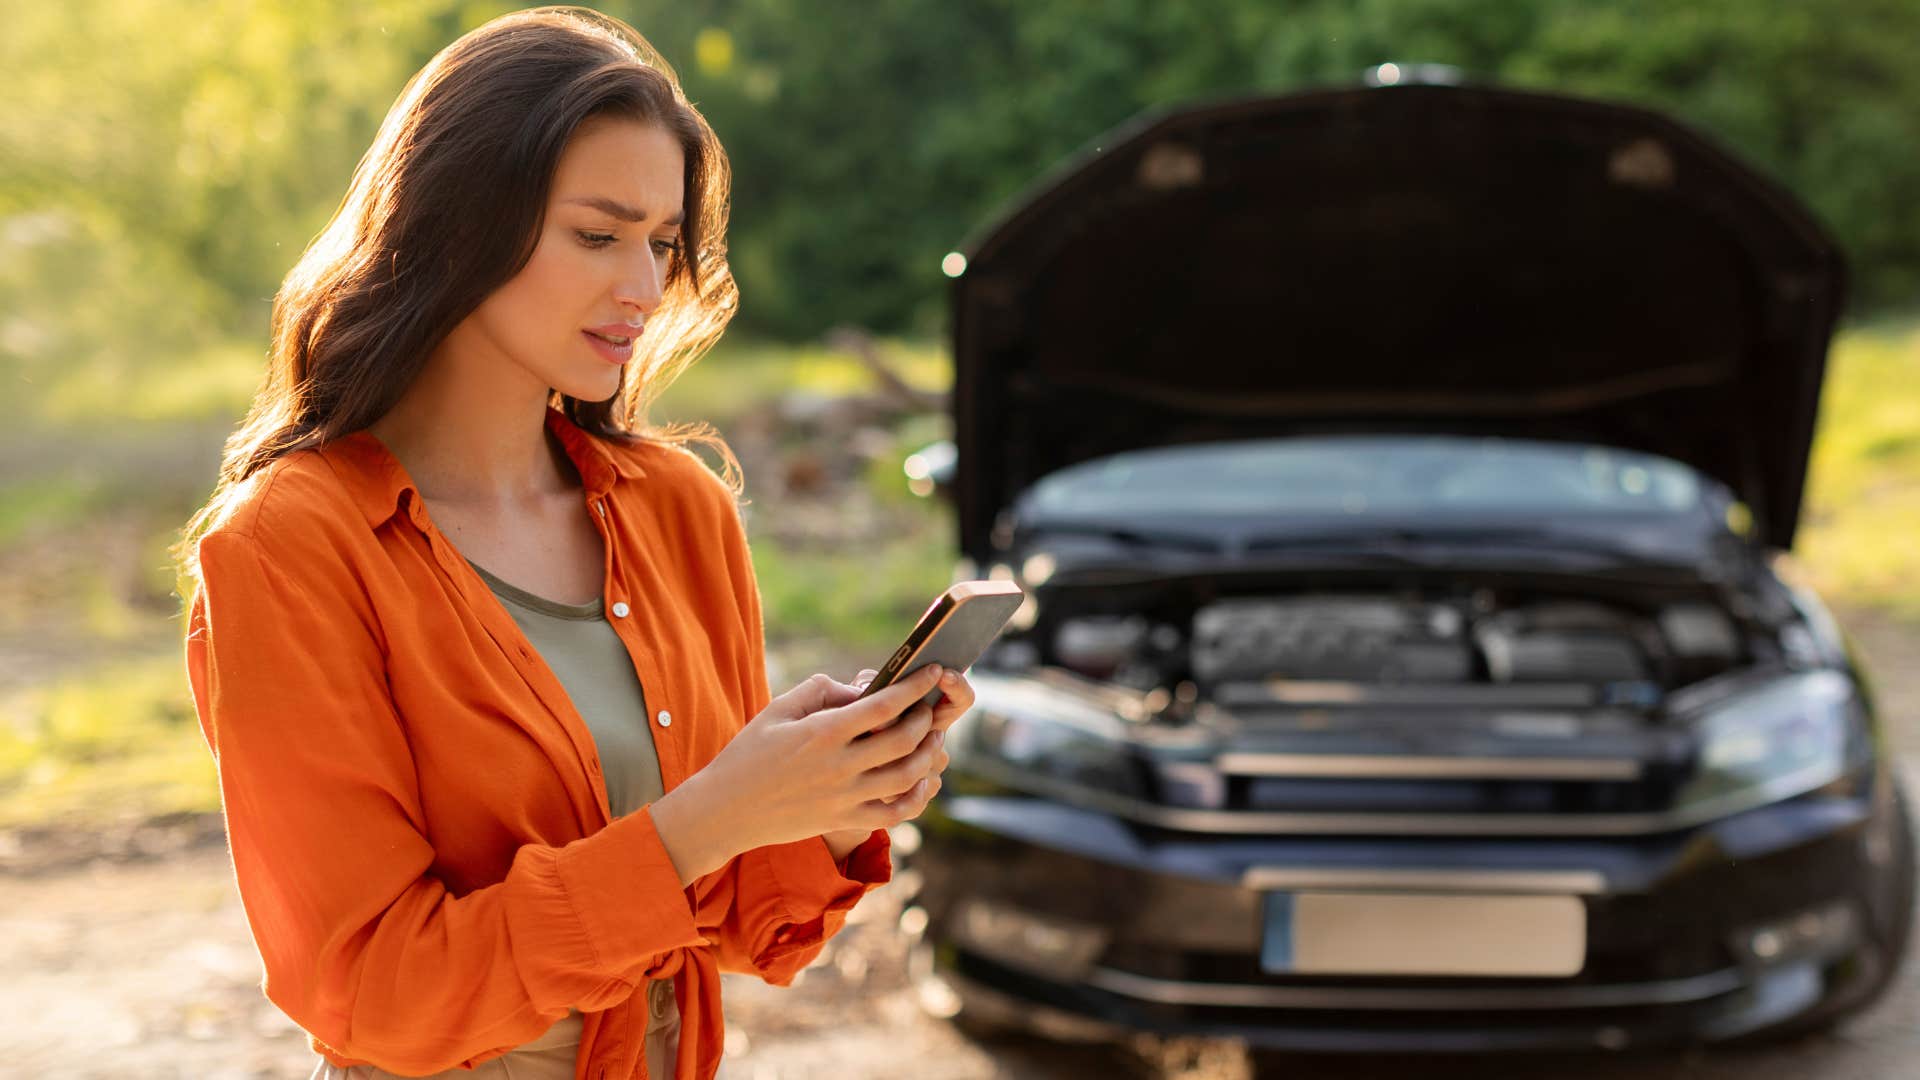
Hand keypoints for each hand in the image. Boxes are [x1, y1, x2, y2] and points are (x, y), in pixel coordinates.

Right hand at [649, 664, 949, 882]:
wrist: (725, 810)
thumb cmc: (748, 753)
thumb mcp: (777, 710)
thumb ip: (821, 690)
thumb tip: (862, 688)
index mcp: (823, 732)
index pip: (884, 705)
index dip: (914, 686)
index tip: (932, 672)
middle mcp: (839, 765)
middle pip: (904, 740)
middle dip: (926, 719)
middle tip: (929, 708)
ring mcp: (844, 797)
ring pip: (907, 777)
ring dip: (929, 755)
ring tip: (932, 739)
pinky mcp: (843, 820)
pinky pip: (895, 814)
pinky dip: (917, 797)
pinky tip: (922, 781)